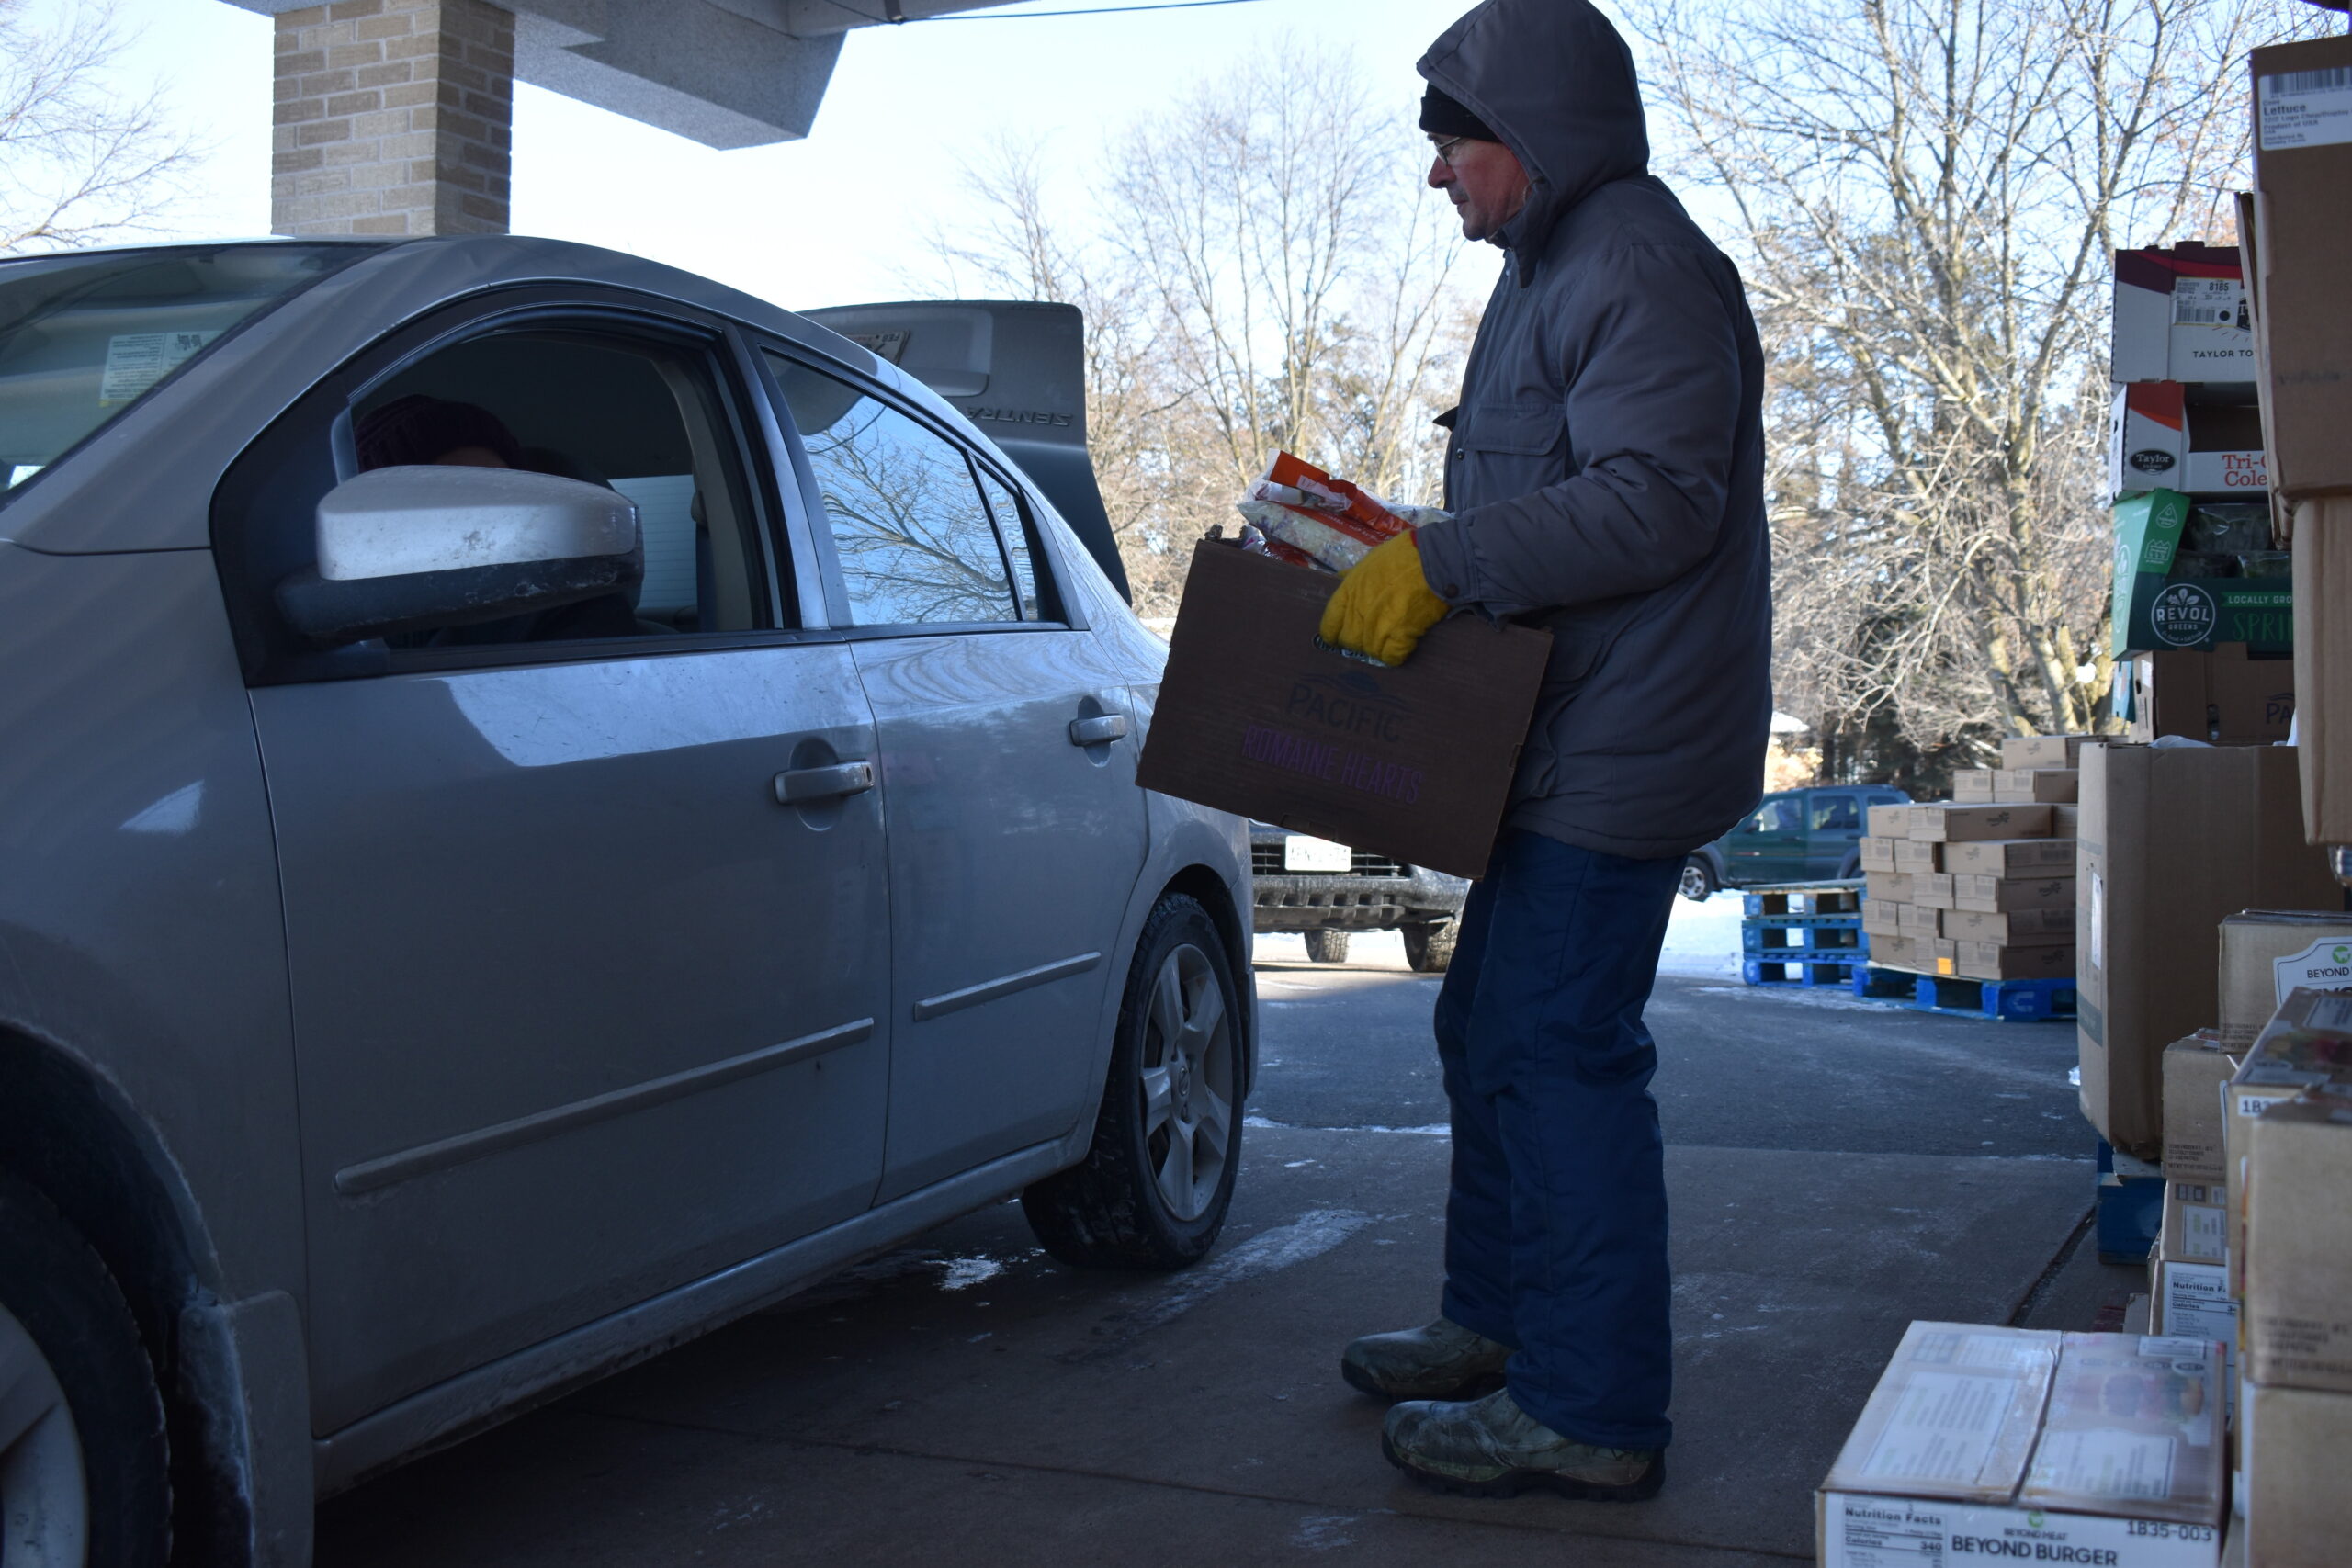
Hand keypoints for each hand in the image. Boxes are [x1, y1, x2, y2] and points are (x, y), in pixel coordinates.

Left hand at [1318, 532, 1449, 666]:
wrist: (1434, 560)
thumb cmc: (1403, 555)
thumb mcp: (1371, 559)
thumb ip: (1354, 575)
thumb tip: (1340, 578)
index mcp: (1348, 593)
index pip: (1329, 626)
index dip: (1334, 634)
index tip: (1340, 636)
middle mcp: (1359, 613)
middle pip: (1349, 641)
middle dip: (1358, 641)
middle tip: (1371, 636)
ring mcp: (1379, 627)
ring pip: (1370, 652)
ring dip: (1379, 648)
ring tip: (1389, 640)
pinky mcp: (1401, 636)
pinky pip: (1391, 657)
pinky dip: (1396, 655)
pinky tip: (1402, 646)